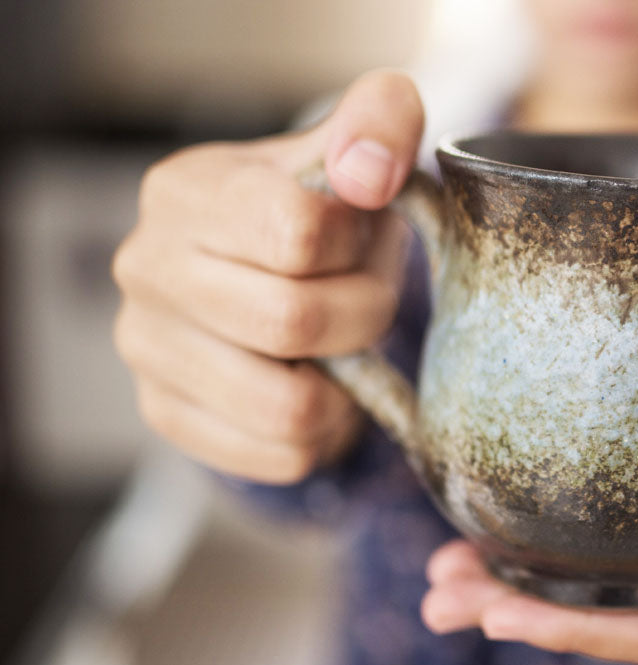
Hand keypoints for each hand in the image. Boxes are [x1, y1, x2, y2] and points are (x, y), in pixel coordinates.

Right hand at [113, 70, 424, 482]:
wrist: (283, 279)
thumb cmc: (327, 216)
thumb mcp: (362, 154)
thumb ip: (380, 125)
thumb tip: (371, 170)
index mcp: (188, 190)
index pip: (297, 232)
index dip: (357, 245)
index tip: (358, 238)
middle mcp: (147, 267)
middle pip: (294, 322)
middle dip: (362, 316)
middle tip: (364, 301)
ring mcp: (146, 347)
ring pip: (287, 406)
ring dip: (344, 385)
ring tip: (339, 348)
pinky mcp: (167, 415)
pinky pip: (278, 456)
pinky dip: (321, 432)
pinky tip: (313, 385)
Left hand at [420, 345, 637, 664]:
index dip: (585, 633)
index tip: (498, 613)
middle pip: (632, 636)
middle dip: (533, 621)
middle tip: (441, 596)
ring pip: (623, 618)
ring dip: (533, 604)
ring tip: (447, 580)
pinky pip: (635, 590)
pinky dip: (566, 580)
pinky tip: (501, 560)